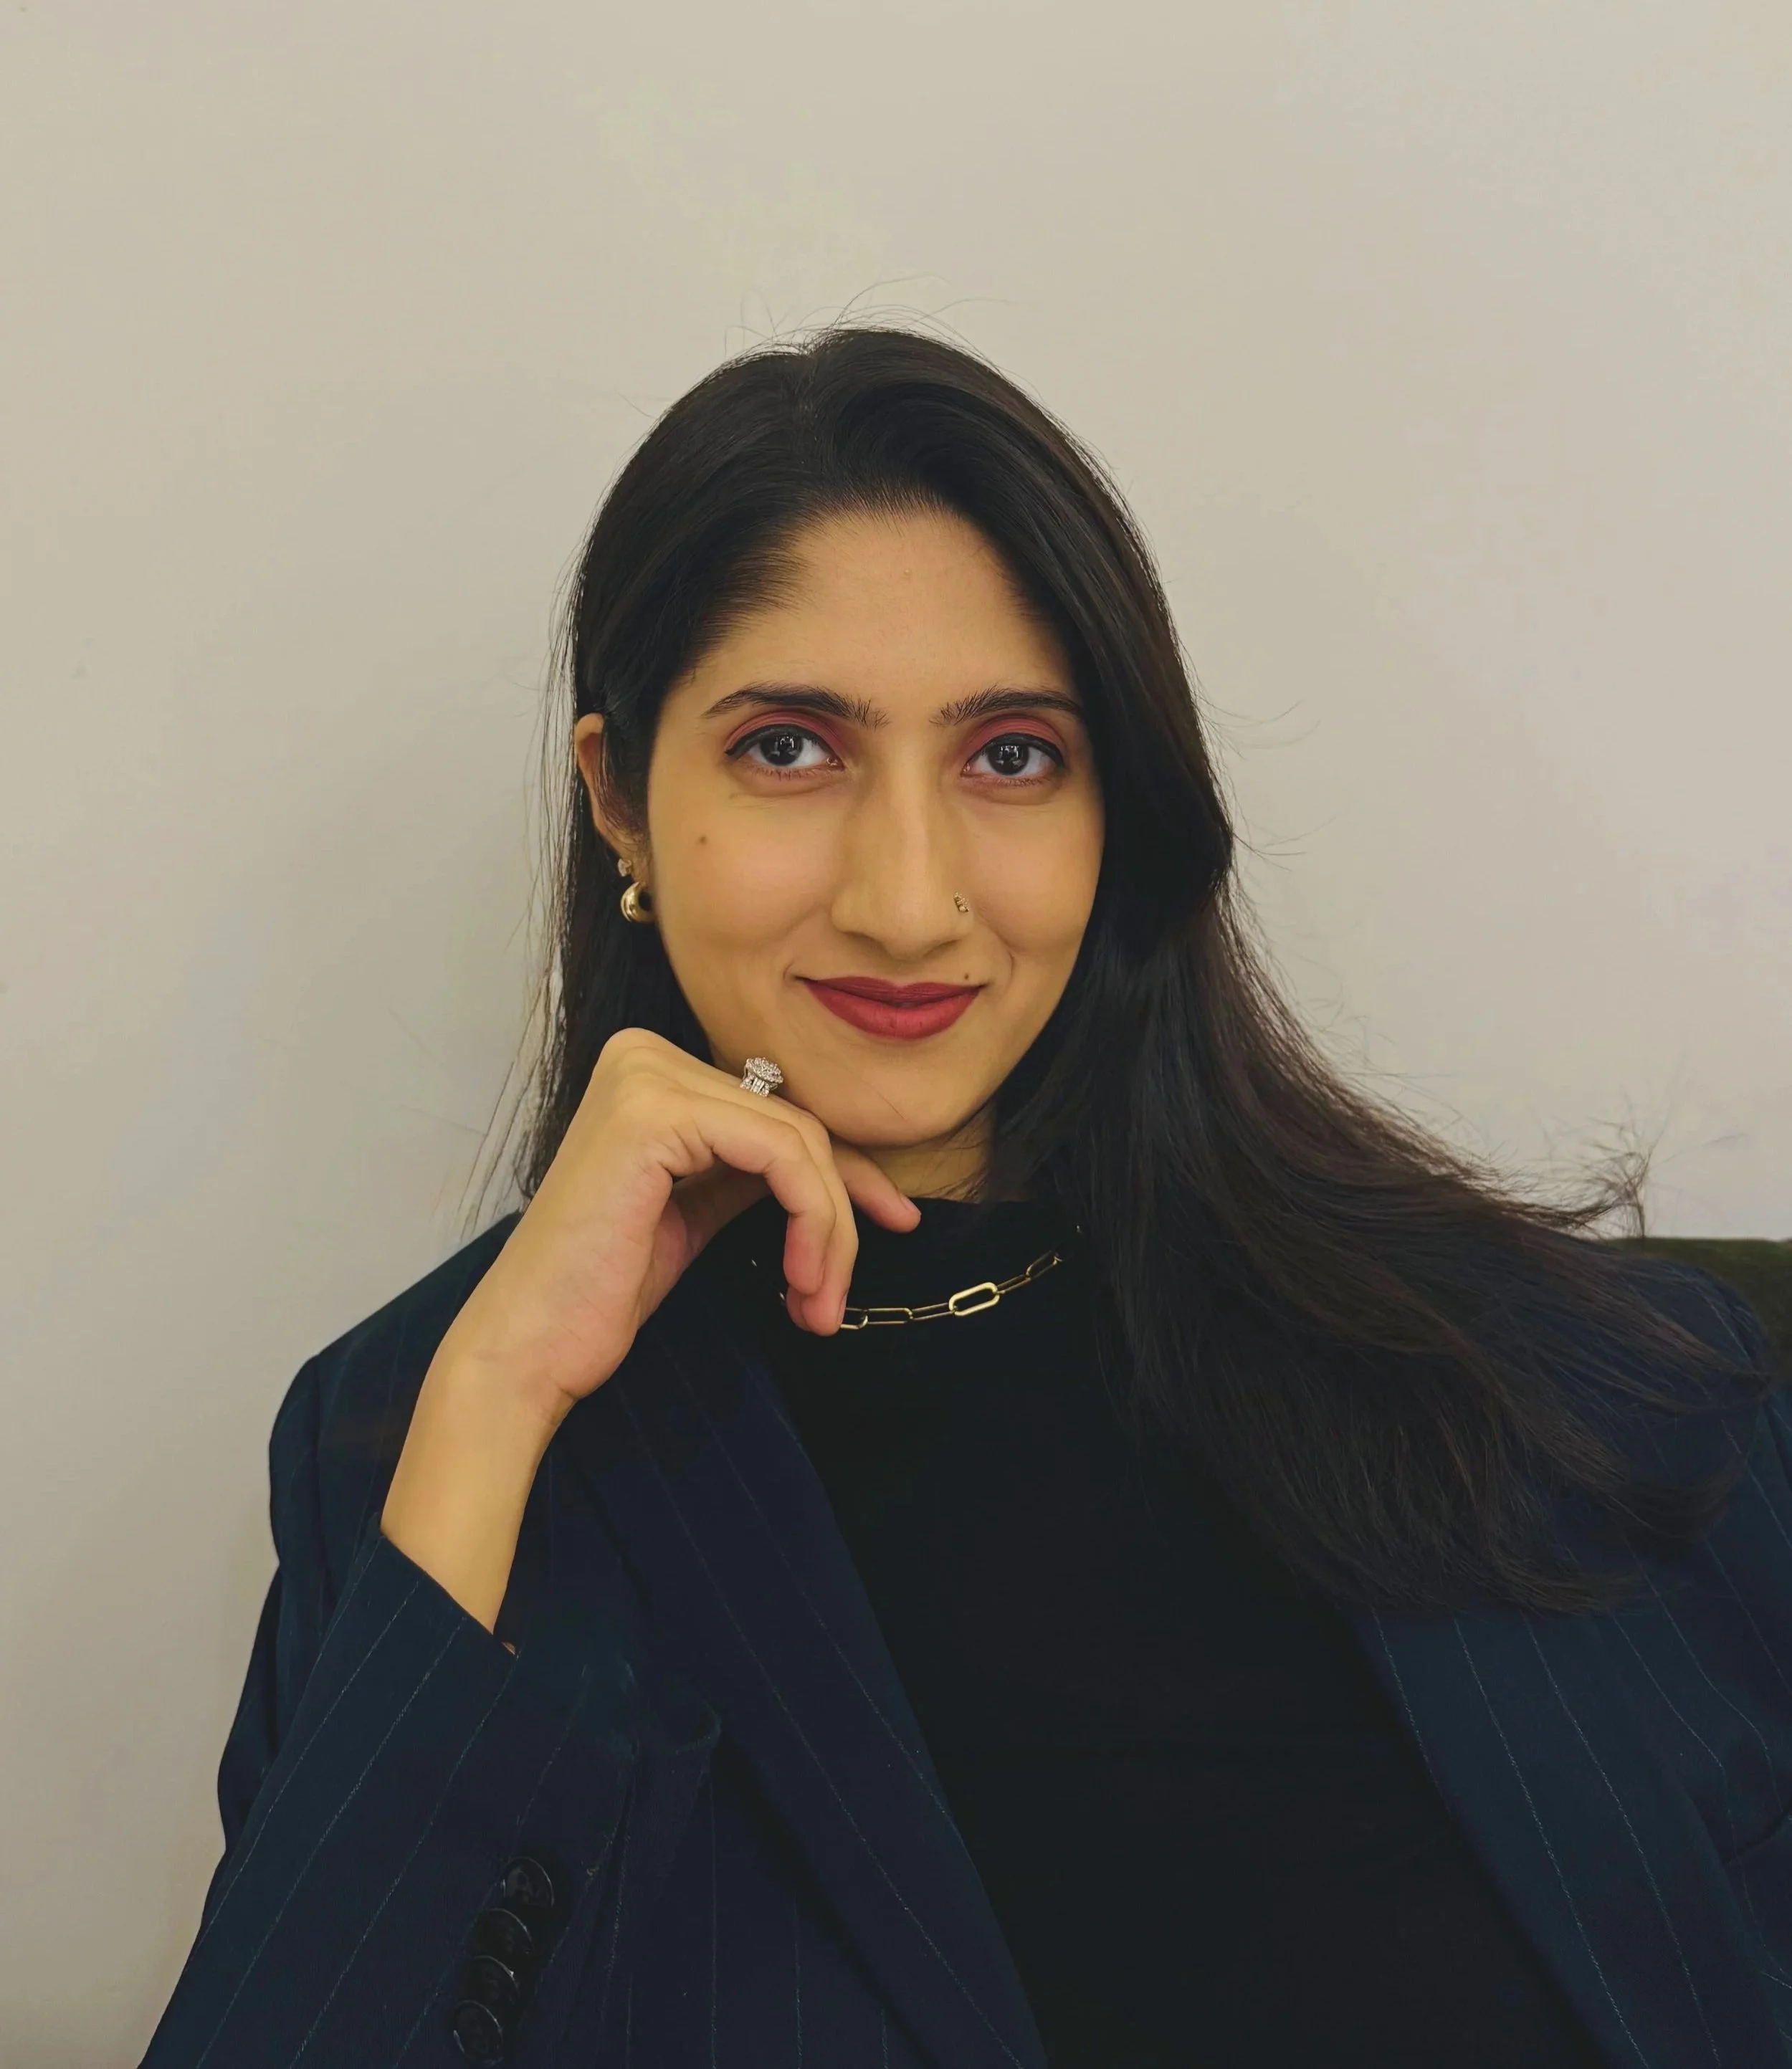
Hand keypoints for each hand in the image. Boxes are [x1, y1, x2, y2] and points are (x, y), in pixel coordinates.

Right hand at [435, 1026, 919, 1424]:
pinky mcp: (655, 1113)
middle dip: (840, 1216)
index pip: (780, 1113)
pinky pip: (780, 1155)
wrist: (530, 1344)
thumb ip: (750, 1170)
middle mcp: (644, 1054)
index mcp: (651, 1071)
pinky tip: (801, 1281)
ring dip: (830, 1233)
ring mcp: (646, 1076)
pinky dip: (811, 1221)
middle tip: (835, 1299)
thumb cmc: (601, 1289)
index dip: (847, 1176)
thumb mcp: (694, 1209)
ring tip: (818, 1306)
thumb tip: (841, 1169)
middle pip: (797, 1124)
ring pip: (799, 1142)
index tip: (894, 1224)